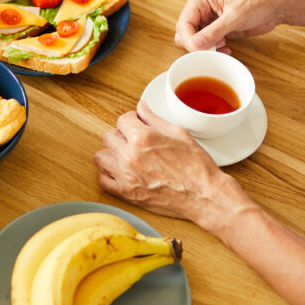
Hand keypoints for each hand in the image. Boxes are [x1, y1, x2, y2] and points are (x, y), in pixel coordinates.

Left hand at [94, 102, 245, 227]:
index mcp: (143, 138)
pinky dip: (109, 175)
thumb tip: (142, 108)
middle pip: (108, 136)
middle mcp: (130, 156)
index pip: (122, 120)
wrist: (204, 196)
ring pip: (101, 157)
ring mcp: (126, 176)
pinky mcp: (126, 194)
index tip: (136, 124)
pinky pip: (103, 181)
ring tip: (125, 155)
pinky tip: (121, 172)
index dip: (131, 120)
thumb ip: (155, 119)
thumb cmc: (197, 167)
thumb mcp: (179, 134)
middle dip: (121, 135)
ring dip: (111, 154)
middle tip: (133, 140)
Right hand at [175, 0, 281, 52]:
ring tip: (222, 47)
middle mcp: (200, 11)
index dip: (189, 40)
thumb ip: (213, 31)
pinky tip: (226, 49)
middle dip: (197, 46)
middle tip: (212, 49)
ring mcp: (208, 22)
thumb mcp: (234, 17)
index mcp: (200, 0)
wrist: (274, 8)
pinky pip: (206, 46)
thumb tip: (195, 44)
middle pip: (185, 35)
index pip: (183, 24)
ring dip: (206, 49)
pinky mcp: (216, 32)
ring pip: (194, 42)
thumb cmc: (257, 2)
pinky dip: (214, 51)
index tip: (200, 50)